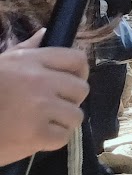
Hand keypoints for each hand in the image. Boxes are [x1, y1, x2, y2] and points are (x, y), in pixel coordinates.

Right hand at [0, 32, 89, 164]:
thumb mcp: (1, 63)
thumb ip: (26, 50)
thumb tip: (46, 33)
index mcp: (30, 61)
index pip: (76, 59)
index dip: (79, 73)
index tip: (71, 83)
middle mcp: (40, 81)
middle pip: (81, 89)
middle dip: (69, 100)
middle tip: (51, 108)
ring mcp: (40, 108)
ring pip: (75, 115)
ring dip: (61, 122)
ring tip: (41, 123)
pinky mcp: (36, 134)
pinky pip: (63, 137)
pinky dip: (50, 140)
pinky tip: (33, 137)